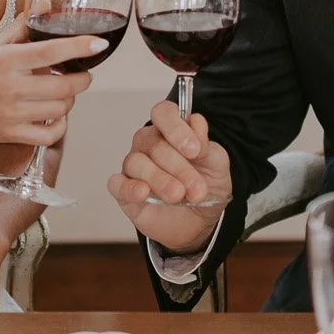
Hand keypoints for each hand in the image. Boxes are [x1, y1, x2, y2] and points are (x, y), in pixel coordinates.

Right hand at [0, 11, 101, 145]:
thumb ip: (23, 25)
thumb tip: (46, 2)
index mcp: (6, 61)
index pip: (51, 52)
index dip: (79, 47)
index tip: (98, 44)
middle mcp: (10, 88)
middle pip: (64, 86)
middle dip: (81, 78)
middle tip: (81, 72)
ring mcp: (11, 114)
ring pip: (59, 110)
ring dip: (69, 100)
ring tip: (63, 92)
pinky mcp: (10, 134)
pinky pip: (48, 136)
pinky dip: (59, 127)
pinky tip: (55, 116)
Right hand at [107, 101, 232, 252]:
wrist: (200, 220)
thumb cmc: (205, 186)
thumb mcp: (216, 164)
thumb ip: (207, 144)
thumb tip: (195, 123)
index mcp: (170, 132)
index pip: (164, 113)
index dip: (176, 128)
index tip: (194, 150)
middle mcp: (149, 145)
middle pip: (155, 144)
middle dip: (180, 168)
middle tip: (197, 189)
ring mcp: (134, 167)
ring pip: (136, 162)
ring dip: (159, 180)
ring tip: (177, 196)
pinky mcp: (124, 191)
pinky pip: (117, 184)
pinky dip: (129, 187)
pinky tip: (143, 193)